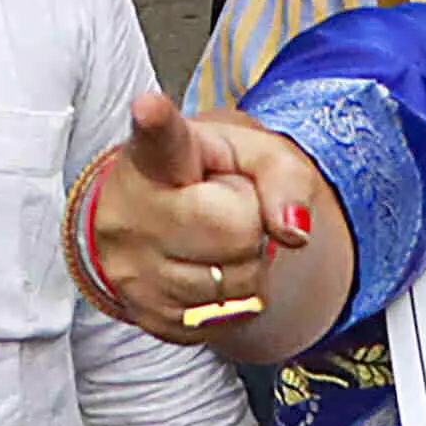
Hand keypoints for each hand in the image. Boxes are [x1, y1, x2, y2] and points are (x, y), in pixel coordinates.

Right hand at [81, 90, 325, 344]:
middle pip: (234, 230)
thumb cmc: (207, 178)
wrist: (158, 221)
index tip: (149, 108)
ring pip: (235, 283)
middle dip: (249, 221)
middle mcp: (130, 212)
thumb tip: (295, 232)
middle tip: (223, 207)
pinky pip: (226, 317)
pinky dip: (234, 298)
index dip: (156, 124)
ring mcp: (131, 270)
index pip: (160, 141)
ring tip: (212, 238)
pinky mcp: (146, 315)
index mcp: (155, 157)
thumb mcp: (254, 155)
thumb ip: (284, 177)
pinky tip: (207, 270)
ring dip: (245, 264)